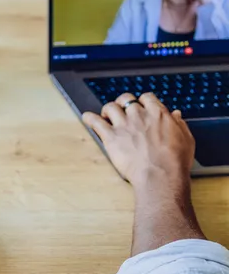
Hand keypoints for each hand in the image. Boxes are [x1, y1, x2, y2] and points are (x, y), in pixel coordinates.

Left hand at [83, 93, 204, 254]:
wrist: (160, 175)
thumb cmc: (174, 161)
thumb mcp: (185, 138)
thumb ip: (178, 124)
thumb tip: (175, 115)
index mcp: (158, 114)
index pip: (146, 98)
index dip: (141, 101)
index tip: (139, 106)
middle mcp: (139, 115)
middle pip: (126, 99)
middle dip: (122, 103)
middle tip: (120, 110)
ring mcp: (124, 125)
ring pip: (110, 107)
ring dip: (107, 110)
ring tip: (105, 116)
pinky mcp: (111, 137)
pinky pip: (95, 122)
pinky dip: (89, 118)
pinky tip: (87, 118)